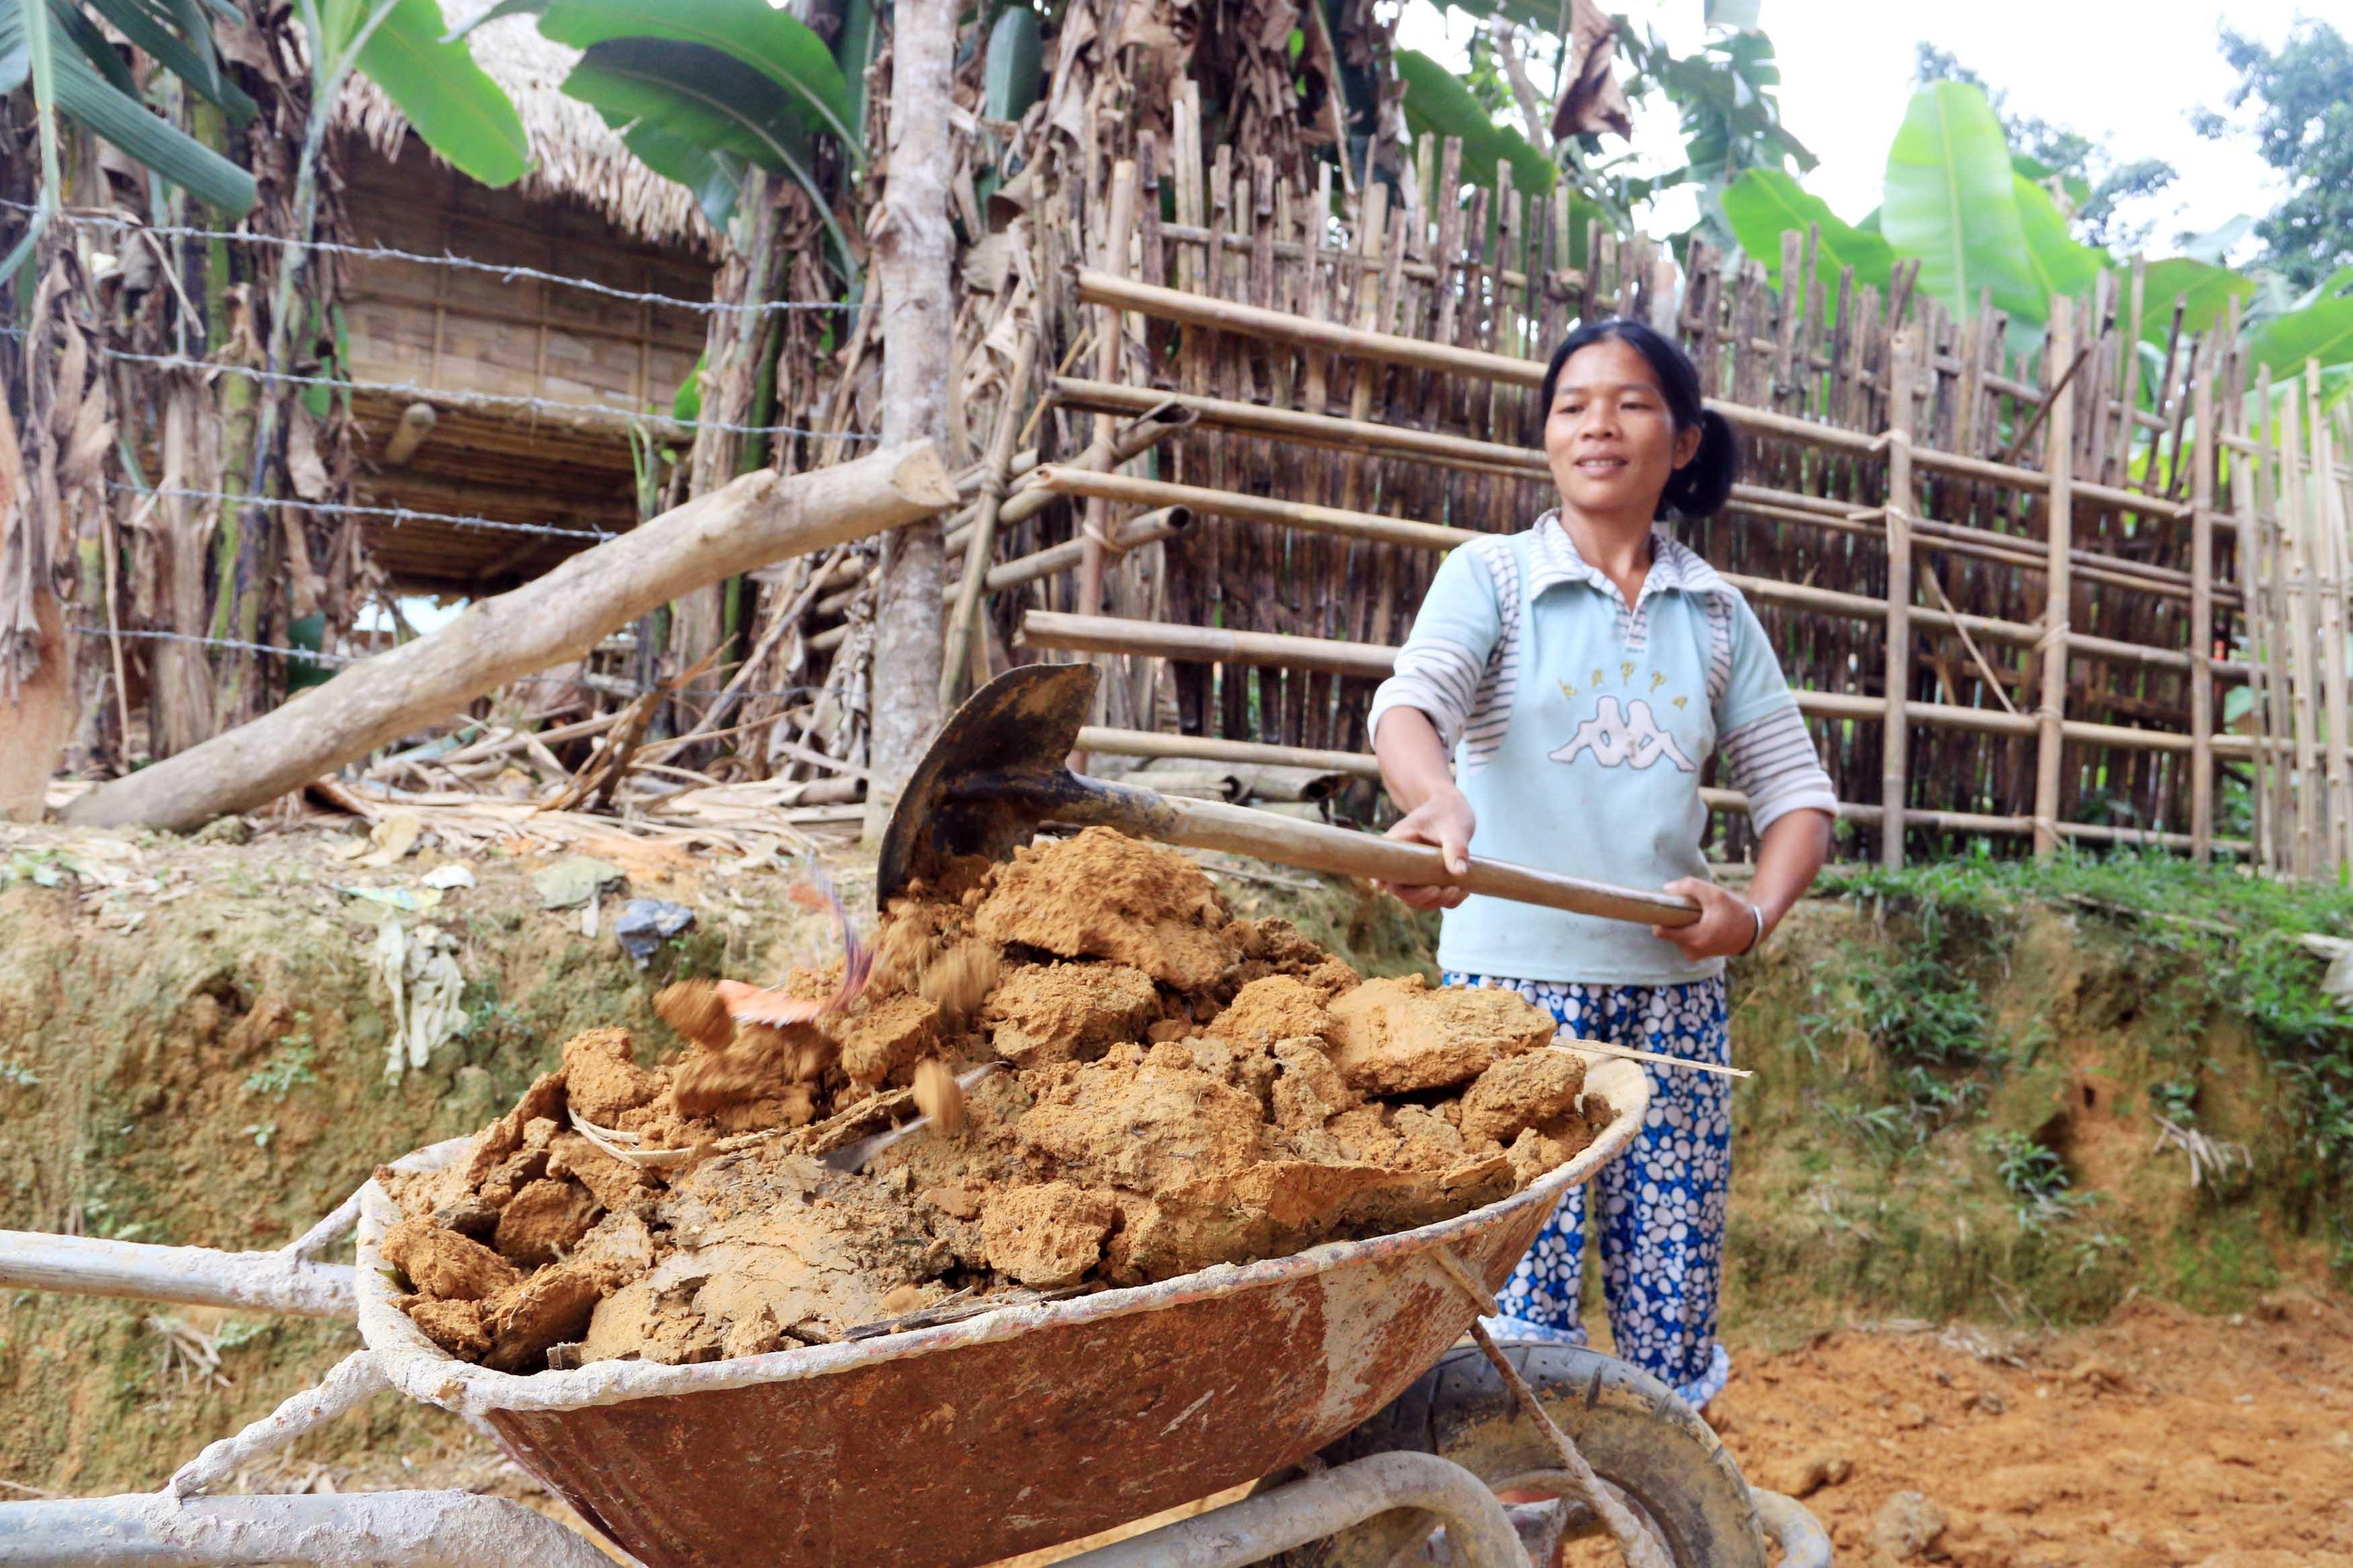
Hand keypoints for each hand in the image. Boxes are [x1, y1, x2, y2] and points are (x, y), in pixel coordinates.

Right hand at [1378, 787, 1476, 909]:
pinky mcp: (1425, 876)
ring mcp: (1412, 870)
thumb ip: (1456, 848)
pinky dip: (1446, 899)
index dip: (1400, 890)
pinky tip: (1464, 890)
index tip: (1430, 889)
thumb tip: (1460, 873)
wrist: (1449, 805)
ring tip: (1460, 890)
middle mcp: (1399, 862)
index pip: (1386, 875)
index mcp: (1396, 845)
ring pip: (1416, 897)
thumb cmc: (1447, 810)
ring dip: (1437, 901)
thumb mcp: (1453, 827)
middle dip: (1425, 898)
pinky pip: (1430, 895)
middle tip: (1451, 890)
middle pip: (1402, 892)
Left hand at [1651, 877, 1762, 959]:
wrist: (1753, 930)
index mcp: (1693, 938)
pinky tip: (1702, 921)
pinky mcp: (1699, 953)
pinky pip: (1685, 938)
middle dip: (1674, 918)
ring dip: (1683, 923)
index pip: (1659, 932)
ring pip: (1677, 934)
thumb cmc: (1734, 911)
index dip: (1659, 916)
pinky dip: (1690, 929)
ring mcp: (1695, 954)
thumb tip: (1666, 889)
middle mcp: (1691, 951)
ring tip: (1699, 914)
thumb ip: (1689, 887)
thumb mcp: (1714, 894)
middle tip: (1687, 907)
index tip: (1665, 906)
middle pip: (1668, 931)